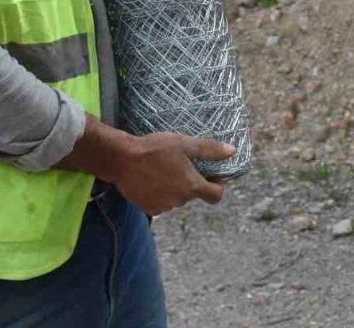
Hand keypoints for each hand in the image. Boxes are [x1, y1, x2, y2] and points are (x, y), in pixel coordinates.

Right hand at [112, 132, 234, 214]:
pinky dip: (160, 193)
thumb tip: (232, 152)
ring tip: (163, 169)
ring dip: (175, 188)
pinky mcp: (149, 209)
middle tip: (180, 164)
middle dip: (191, 181)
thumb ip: (208, 150)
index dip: (217, 185)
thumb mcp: (184, 144)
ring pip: (177, 198)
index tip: (211, 174)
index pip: (216, 196)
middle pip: (193, 194)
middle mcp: (179, 201)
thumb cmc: (154, 149)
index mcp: (191, 186)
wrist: (121, 159)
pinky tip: (151, 178)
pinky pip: (162, 203)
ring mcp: (163, 207)